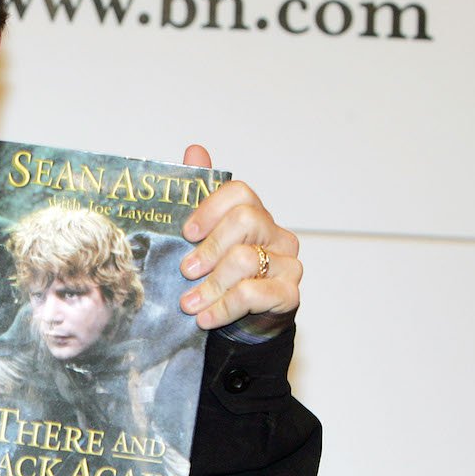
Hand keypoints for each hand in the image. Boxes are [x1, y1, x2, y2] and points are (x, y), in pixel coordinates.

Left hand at [178, 144, 300, 330]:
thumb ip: (198, 198)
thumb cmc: (221, 278)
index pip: (240, 193)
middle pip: (245, 221)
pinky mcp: (289, 292)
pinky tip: (205, 317)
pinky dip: (223, 307)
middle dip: (209, 248)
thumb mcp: (203, 241)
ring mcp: (287, 263)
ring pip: (245, 260)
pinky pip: (253, 293)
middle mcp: (276, 234)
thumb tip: (195, 150)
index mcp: (254, 215)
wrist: (242, 325)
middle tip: (185, 270)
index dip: (210, 208)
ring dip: (210, 285)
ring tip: (188, 303)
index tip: (186, 232)